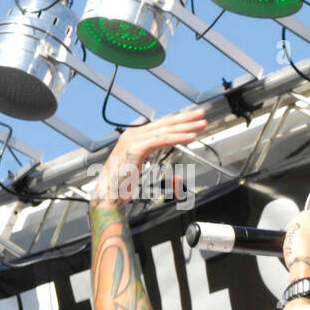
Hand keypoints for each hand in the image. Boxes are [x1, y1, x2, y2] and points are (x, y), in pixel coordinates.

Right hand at [92, 108, 207, 205]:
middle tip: (202, 114)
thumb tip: (173, 165)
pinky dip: (178, 138)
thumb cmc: (122, 184)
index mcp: (134, 137)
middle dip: (185, 118)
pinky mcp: (136, 149)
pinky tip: (191, 136)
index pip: (160, 125)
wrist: (108, 195)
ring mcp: (133, 140)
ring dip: (186, 127)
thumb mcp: (141, 166)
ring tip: (201, 124)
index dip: (178, 120)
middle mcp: (133, 135)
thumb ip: (153, 158)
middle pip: (165, 124)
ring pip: (166, 131)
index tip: (193, 118)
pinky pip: (162, 141)